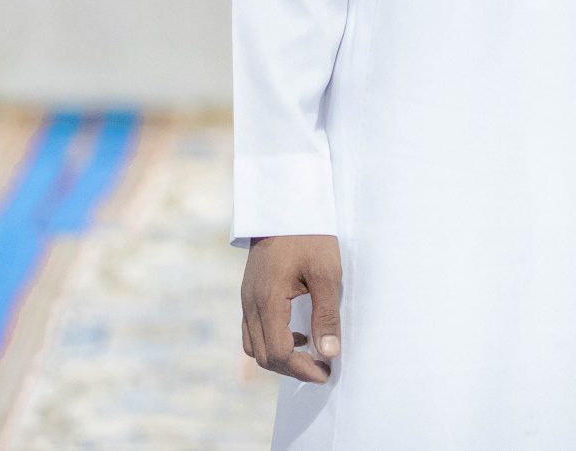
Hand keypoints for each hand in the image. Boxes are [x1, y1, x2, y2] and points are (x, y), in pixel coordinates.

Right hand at [240, 233, 341, 382]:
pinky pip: (253, 331)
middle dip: (292, 368)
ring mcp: (246, 298)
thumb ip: (327, 315)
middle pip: (263, 355)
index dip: (302, 369)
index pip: (279, 353)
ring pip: (254, 346)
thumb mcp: (326, 273)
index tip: (327, 372)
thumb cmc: (310, 235)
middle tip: (322, 368)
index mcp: (267, 300)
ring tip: (310, 355)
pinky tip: (297, 334)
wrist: (286, 204)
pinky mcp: (249, 293)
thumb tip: (329, 353)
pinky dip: (272, 342)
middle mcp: (250, 303)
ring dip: (280, 357)